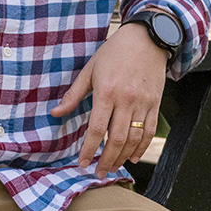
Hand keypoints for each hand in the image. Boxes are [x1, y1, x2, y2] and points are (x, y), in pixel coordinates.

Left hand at [51, 22, 168, 177]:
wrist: (148, 38)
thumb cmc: (115, 51)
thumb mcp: (90, 69)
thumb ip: (74, 94)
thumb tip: (56, 113)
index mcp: (107, 92)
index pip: (97, 129)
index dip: (89, 150)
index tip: (82, 163)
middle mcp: (127, 100)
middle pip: (117, 139)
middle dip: (106, 160)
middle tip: (98, 173)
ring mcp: (143, 103)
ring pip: (134, 139)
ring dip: (123, 158)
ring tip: (113, 167)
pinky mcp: (155, 104)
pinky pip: (149, 131)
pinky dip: (142, 148)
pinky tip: (133, 157)